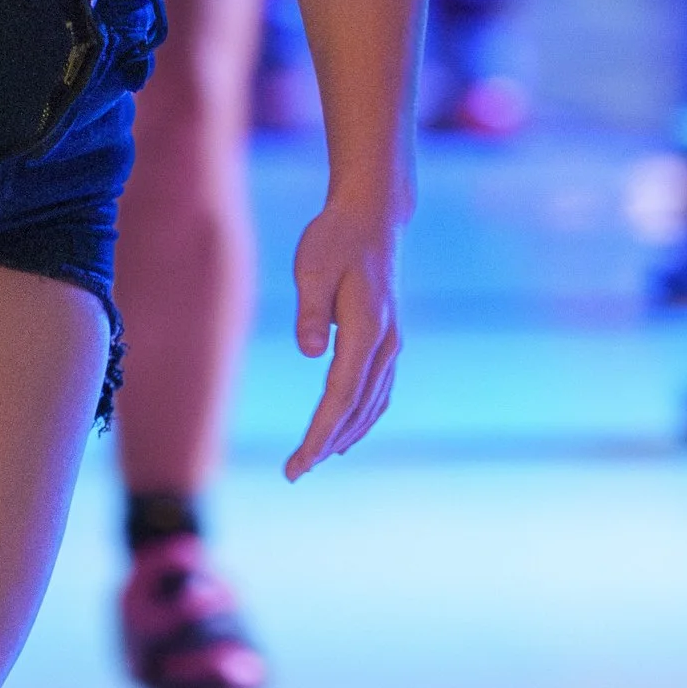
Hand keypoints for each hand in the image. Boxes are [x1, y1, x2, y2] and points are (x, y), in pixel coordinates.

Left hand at [285, 199, 402, 475]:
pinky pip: (378, 391)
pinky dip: (362, 417)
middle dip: (327, 444)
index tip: (299, 463)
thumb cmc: (336, 237)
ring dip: (345, 435)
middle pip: (357, 408)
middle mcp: (386, 344)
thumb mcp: (313, 265)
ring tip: (314, 460)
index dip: (320, 434)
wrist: (371, 215)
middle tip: (295, 472)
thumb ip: (312, 310)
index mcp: (367, 330)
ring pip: (372, 404)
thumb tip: (311, 352)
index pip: (341, 396)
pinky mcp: (388, 339)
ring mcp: (391, 343)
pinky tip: (345, 433)